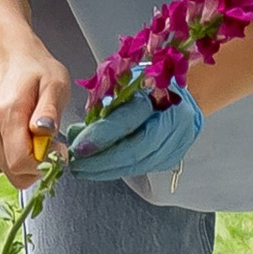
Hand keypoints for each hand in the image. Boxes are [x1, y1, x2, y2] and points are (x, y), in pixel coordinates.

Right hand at [0, 36, 71, 186]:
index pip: (21, 162)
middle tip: (46, 141)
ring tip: (31, 132)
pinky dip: (13, 156)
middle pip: (15, 173)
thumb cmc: (36, 71)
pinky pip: (0, 166)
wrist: (8, 60)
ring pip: (9, 172)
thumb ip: (50, 110)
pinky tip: (18, 135)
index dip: (44, 163)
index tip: (56, 147)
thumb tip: (45, 131)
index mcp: (7, 113)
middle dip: (37, 165)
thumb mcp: (56, 83)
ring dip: (26, 159)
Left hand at [67, 85, 204, 182]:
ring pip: (139, 164)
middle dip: (101, 161)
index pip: (127, 121)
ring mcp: (177, 139)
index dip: (100, 137)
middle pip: (135, 150)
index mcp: (158, 92)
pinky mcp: (174, 155)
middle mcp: (173, 118)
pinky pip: (144, 167)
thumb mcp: (122, 84)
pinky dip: (120, 170)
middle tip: (77, 165)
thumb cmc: (144, 83)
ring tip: (84, 169)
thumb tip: (75, 133)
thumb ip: (101, 107)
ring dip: (107, 170)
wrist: (177, 90)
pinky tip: (102, 170)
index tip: (77, 148)